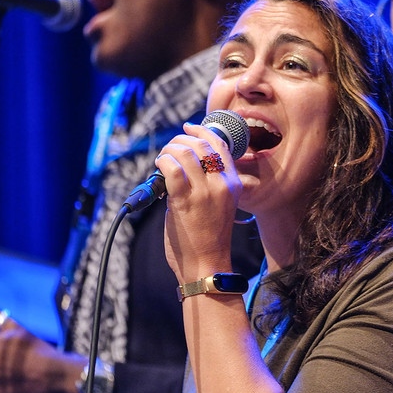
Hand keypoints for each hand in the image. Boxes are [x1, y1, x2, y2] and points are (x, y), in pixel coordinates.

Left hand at [160, 121, 241, 282]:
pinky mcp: (185, 201)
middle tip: (169, 148)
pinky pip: (172, 170)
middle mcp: (222, 184)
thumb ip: (209, 184)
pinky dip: (162, 163)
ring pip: (185, 153)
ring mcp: (204, 193)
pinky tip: (159, 167)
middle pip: (201, 145)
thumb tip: (185, 163)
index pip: (221, 146)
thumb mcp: (220, 205)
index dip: (202, 131)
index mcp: (233, 184)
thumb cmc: (209, 237)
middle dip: (181, 140)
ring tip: (162, 159)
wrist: (206, 264)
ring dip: (168, 150)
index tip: (188, 127)